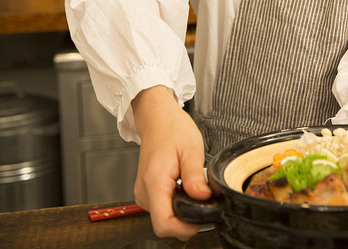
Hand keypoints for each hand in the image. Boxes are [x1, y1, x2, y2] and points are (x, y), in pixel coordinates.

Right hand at [132, 86, 210, 240]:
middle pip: (165, 224)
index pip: (164, 224)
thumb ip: (195, 176)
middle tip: (203, 196)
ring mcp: (144, 194)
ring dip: (183, 209)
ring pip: (165, 217)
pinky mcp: (147, 193)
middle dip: (188, 217)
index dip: (185, 227)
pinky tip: (184, 186)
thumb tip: (203, 198)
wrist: (157, 119)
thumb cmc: (173, 129)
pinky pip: (164, 208)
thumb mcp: (191, 149)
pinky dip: (177, 203)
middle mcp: (145, 192)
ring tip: (192, 186)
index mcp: (154, 182)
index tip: (202, 216)